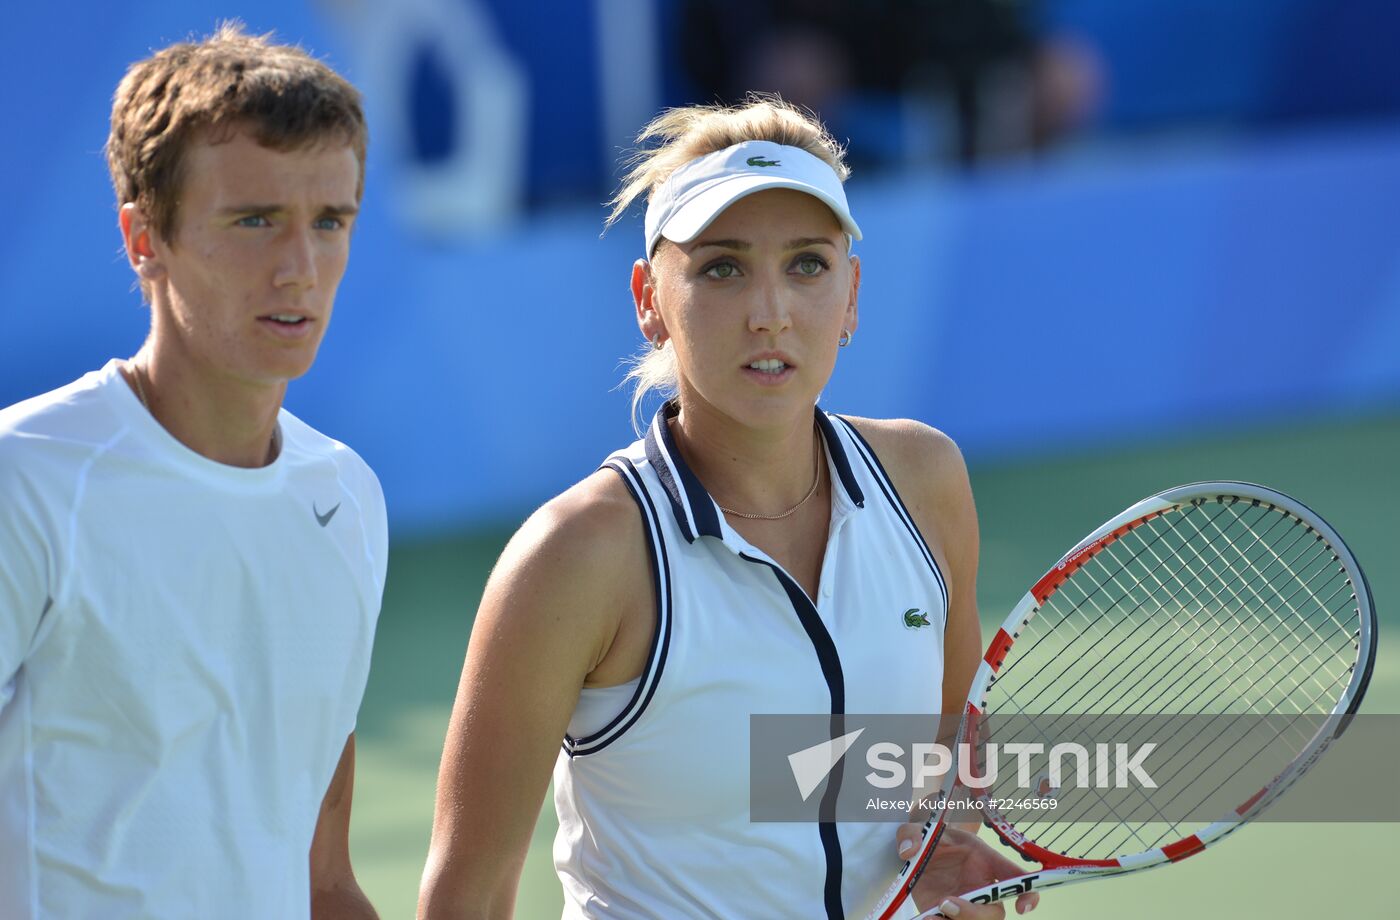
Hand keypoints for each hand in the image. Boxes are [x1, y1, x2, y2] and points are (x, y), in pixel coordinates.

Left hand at [895, 824, 1038, 918]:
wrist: (919, 854)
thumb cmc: (933, 839)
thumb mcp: (923, 830)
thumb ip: (912, 834)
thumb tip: (908, 850)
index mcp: (985, 861)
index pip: (1016, 876)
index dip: (1027, 893)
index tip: (1022, 907)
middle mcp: (981, 886)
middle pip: (995, 911)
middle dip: (975, 914)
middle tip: (945, 903)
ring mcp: (967, 904)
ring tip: (930, 917)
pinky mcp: (947, 916)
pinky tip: (926, 919)